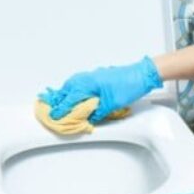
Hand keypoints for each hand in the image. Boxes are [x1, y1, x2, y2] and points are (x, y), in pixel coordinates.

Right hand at [39, 57, 161, 120]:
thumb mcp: (111, 104)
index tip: (53, 116)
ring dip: (66, 93)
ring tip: (60, 103)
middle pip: (67, 89)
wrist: (142, 74)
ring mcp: (93, 76)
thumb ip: (97, 112)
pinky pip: (81, 83)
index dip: (61, 109)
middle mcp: (87, 78)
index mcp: (87, 84)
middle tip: (50, 108)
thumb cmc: (129, 85)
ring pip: (73, 85)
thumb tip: (88, 118)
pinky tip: (77, 95)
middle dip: (58, 99)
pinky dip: (75, 89)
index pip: (69, 99)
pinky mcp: (99, 76)